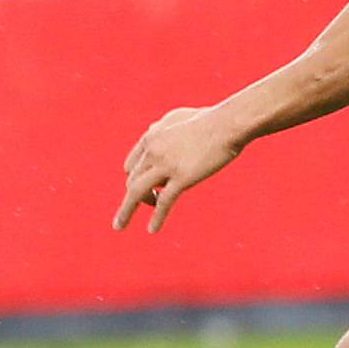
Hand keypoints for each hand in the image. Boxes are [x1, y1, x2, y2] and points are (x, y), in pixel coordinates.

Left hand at [115, 105, 242, 231]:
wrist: (227, 124)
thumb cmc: (209, 120)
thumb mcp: (178, 118)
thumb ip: (162, 126)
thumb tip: (153, 130)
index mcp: (151, 138)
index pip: (131, 165)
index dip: (136, 179)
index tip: (147, 189)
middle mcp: (153, 151)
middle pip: (133, 181)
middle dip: (139, 195)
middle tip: (153, 202)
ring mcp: (166, 165)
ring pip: (137, 192)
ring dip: (127, 210)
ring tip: (120, 225)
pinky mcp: (182, 177)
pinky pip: (164, 202)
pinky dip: (156, 217)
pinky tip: (152, 229)